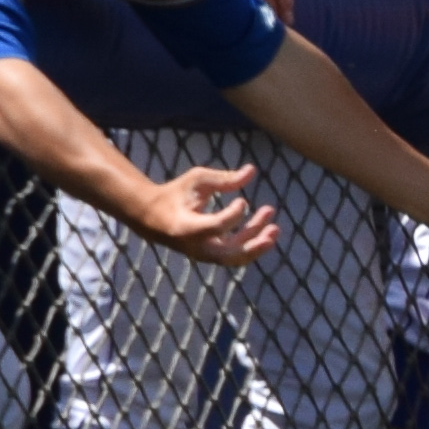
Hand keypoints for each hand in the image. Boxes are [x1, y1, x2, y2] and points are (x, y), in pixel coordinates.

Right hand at [135, 161, 277, 268]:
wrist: (153, 217)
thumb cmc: (176, 194)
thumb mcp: (197, 181)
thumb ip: (224, 178)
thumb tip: (252, 170)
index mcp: (187, 228)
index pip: (217, 226)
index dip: (235, 214)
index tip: (242, 200)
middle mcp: (195, 246)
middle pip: (229, 254)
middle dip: (254, 242)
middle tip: (275, 227)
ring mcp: (203, 254)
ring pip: (235, 257)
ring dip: (258, 244)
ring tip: (275, 227)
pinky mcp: (210, 255)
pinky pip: (235, 255)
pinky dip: (252, 243)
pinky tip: (266, 227)